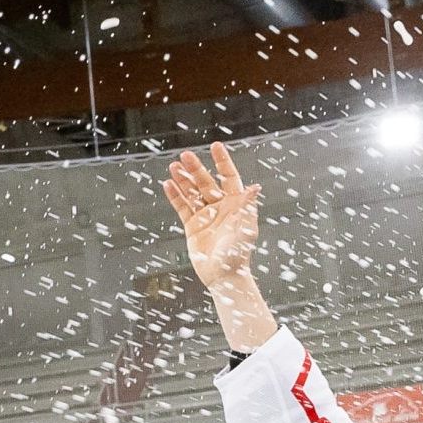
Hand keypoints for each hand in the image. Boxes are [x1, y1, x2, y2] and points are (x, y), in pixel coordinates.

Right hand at [162, 144, 277, 351]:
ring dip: (183, 179)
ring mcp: (205, 215)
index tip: (215, 146)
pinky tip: (168, 184)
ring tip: (173, 166)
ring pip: (192, 192)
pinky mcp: (192, 225)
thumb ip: (247, 207)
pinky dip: (175, 196)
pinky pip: (182, 207)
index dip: (222, 162)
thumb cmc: (238, 253)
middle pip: (206, 182)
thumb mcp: (245, 229)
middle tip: (185, 156)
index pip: (229, 177)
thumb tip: (255, 187)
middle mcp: (220, 206)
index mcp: (235, 204)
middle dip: (196, 169)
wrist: (223, 275)